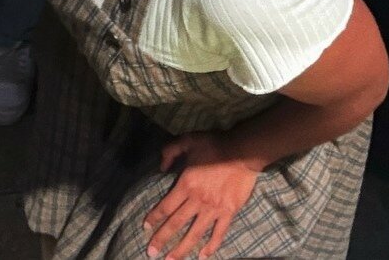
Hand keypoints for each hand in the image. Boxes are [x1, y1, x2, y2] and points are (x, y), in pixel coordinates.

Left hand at [144, 132, 258, 258]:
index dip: (154, 218)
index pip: (166, 206)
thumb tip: (161, 167)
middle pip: (176, 224)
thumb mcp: (187, 140)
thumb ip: (170, 151)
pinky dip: (210, 246)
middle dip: (162, 239)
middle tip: (151, 253)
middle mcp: (197, 201)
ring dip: (182, 249)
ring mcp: (213, 209)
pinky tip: (202, 256)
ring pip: (195, 233)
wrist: (243, 151)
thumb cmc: (214, 144)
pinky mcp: (228, 213)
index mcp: (185, 185)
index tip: (145, 228)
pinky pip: (218, 233)